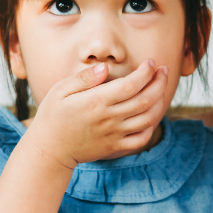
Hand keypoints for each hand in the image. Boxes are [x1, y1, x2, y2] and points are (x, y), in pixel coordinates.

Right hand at [24, 60, 167, 169]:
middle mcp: (109, 118)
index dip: (146, 72)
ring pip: (148, 118)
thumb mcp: (60, 90)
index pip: (131, 84)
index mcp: (96, 101)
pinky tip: (152, 114)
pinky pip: (142, 138)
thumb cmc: (52, 116)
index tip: (150, 62)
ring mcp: (114, 134)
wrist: (49, 149)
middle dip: (159, 82)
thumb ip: (84, 78)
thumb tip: (106, 67)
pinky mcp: (115, 146)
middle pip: (145, 99)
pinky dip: (152, 126)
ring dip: (160, 102)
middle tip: (163, 70)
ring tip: (161, 89)